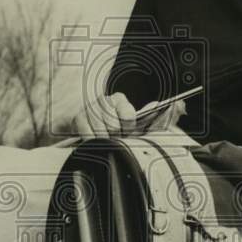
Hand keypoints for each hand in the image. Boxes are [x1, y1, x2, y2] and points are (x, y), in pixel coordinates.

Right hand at [72, 94, 186, 139]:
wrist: (91, 128)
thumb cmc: (117, 129)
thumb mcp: (135, 125)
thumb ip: (151, 118)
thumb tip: (163, 106)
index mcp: (120, 100)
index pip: (128, 115)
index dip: (130, 128)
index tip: (129, 132)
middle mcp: (104, 101)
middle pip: (114, 126)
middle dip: (117, 137)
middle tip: (117, 138)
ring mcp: (90, 109)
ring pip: (101, 132)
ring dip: (106, 141)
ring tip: (108, 140)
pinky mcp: (78, 118)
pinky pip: (88, 136)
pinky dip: (94, 142)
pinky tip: (97, 141)